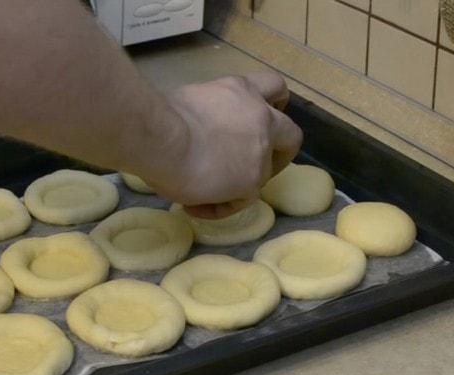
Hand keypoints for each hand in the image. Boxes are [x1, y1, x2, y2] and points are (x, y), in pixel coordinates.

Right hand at [146, 72, 301, 218]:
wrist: (162, 140)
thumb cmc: (163, 117)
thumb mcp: (191, 99)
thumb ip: (210, 111)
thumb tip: (199, 129)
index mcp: (242, 91)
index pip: (274, 88)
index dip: (274, 105)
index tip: (263, 116)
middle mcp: (260, 119)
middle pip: (291, 135)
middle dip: (278, 153)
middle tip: (252, 166)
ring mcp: (260, 152)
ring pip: (263, 175)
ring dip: (239, 184)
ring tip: (203, 193)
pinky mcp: (251, 182)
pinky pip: (240, 200)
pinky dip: (219, 207)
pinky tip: (193, 207)